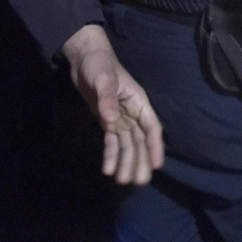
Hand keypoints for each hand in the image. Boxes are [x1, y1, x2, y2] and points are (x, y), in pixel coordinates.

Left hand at [61, 24, 164, 184]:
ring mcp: (120, 118)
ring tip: (123, 181)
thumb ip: (107, 99)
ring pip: (128, 145)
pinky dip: (111, 155)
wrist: (84, 58)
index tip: (157, 165)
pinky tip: (108, 170)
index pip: (151, 127)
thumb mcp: (103, 79)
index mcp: (138, 102)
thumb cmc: (99, 64)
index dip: (155, 147)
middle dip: (140, 161)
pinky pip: (112, 142)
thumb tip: (111, 122)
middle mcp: (132, 113)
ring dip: (126, 162)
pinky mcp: (108, 121)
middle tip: (138, 182)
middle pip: (140, 141)